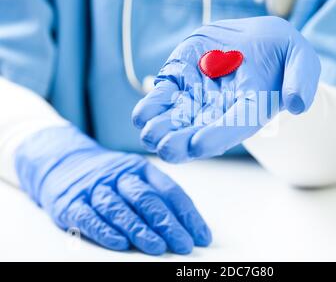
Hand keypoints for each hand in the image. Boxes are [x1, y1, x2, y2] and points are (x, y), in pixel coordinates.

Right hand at [15, 126, 210, 254]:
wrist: (62, 161)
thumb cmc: (108, 177)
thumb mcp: (134, 177)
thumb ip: (157, 197)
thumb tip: (187, 228)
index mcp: (141, 168)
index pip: (169, 190)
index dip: (187, 213)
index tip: (201, 235)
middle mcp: (119, 176)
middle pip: (147, 199)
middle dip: (167, 223)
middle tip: (183, 244)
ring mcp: (94, 189)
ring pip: (119, 209)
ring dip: (140, 229)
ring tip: (157, 247)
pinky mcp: (71, 203)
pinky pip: (89, 217)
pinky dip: (105, 231)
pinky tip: (120, 243)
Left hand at [132, 16, 320, 162]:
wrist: (257, 41)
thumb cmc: (282, 53)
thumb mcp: (301, 57)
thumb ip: (302, 79)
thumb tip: (296, 104)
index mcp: (251, 107)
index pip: (234, 126)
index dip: (217, 136)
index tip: (198, 145)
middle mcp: (222, 109)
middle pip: (200, 130)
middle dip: (182, 141)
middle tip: (166, 148)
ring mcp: (199, 95)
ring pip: (178, 117)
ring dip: (162, 126)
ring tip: (148, 131)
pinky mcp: (182, 78)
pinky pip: (165, 95)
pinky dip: (153, 105)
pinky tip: (142, 114)